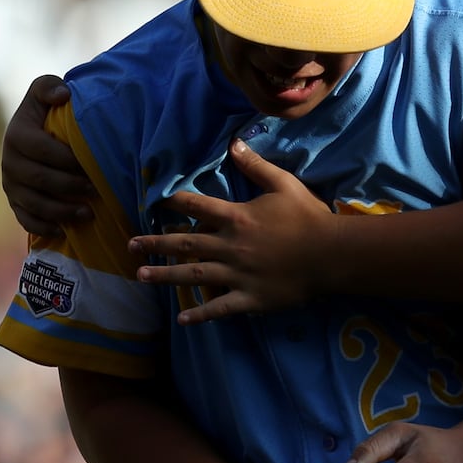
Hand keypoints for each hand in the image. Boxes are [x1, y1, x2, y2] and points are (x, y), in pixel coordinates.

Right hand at [2, 74, 93, 236]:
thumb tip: (62, 96)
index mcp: (16, 134)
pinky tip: (64, 231)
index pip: (40, 150)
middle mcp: (9, 161)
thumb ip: (49, 86)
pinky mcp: (15, 201)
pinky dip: (43, 226)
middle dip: (68, 187)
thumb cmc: (49, 108)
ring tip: (88, 214)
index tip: (89, 164)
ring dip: (60, 211)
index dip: (65, 159)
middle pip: (37, 179)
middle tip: (94, 191)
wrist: (38, 129)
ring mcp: (10, 184)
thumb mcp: (47, 89)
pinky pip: (24, 218)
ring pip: (33, 203)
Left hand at [129, 140, 334, 319]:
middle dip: (156, 244)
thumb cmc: (308, 216)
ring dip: (165, 276)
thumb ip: (256, 166)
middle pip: (186, 244)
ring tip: (141, 275)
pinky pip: (220, 308)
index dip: (176, 203)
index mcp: (237, 217)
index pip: (198, 207)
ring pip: (194, 275)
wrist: (330, 253)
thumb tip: (233, 143)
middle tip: (131, 246)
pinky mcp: (250, 298)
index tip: (157, 203)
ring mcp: (238, 275)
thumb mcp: (283, 184)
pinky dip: (200, 314)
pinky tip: (182, 318)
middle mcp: (231, 246)